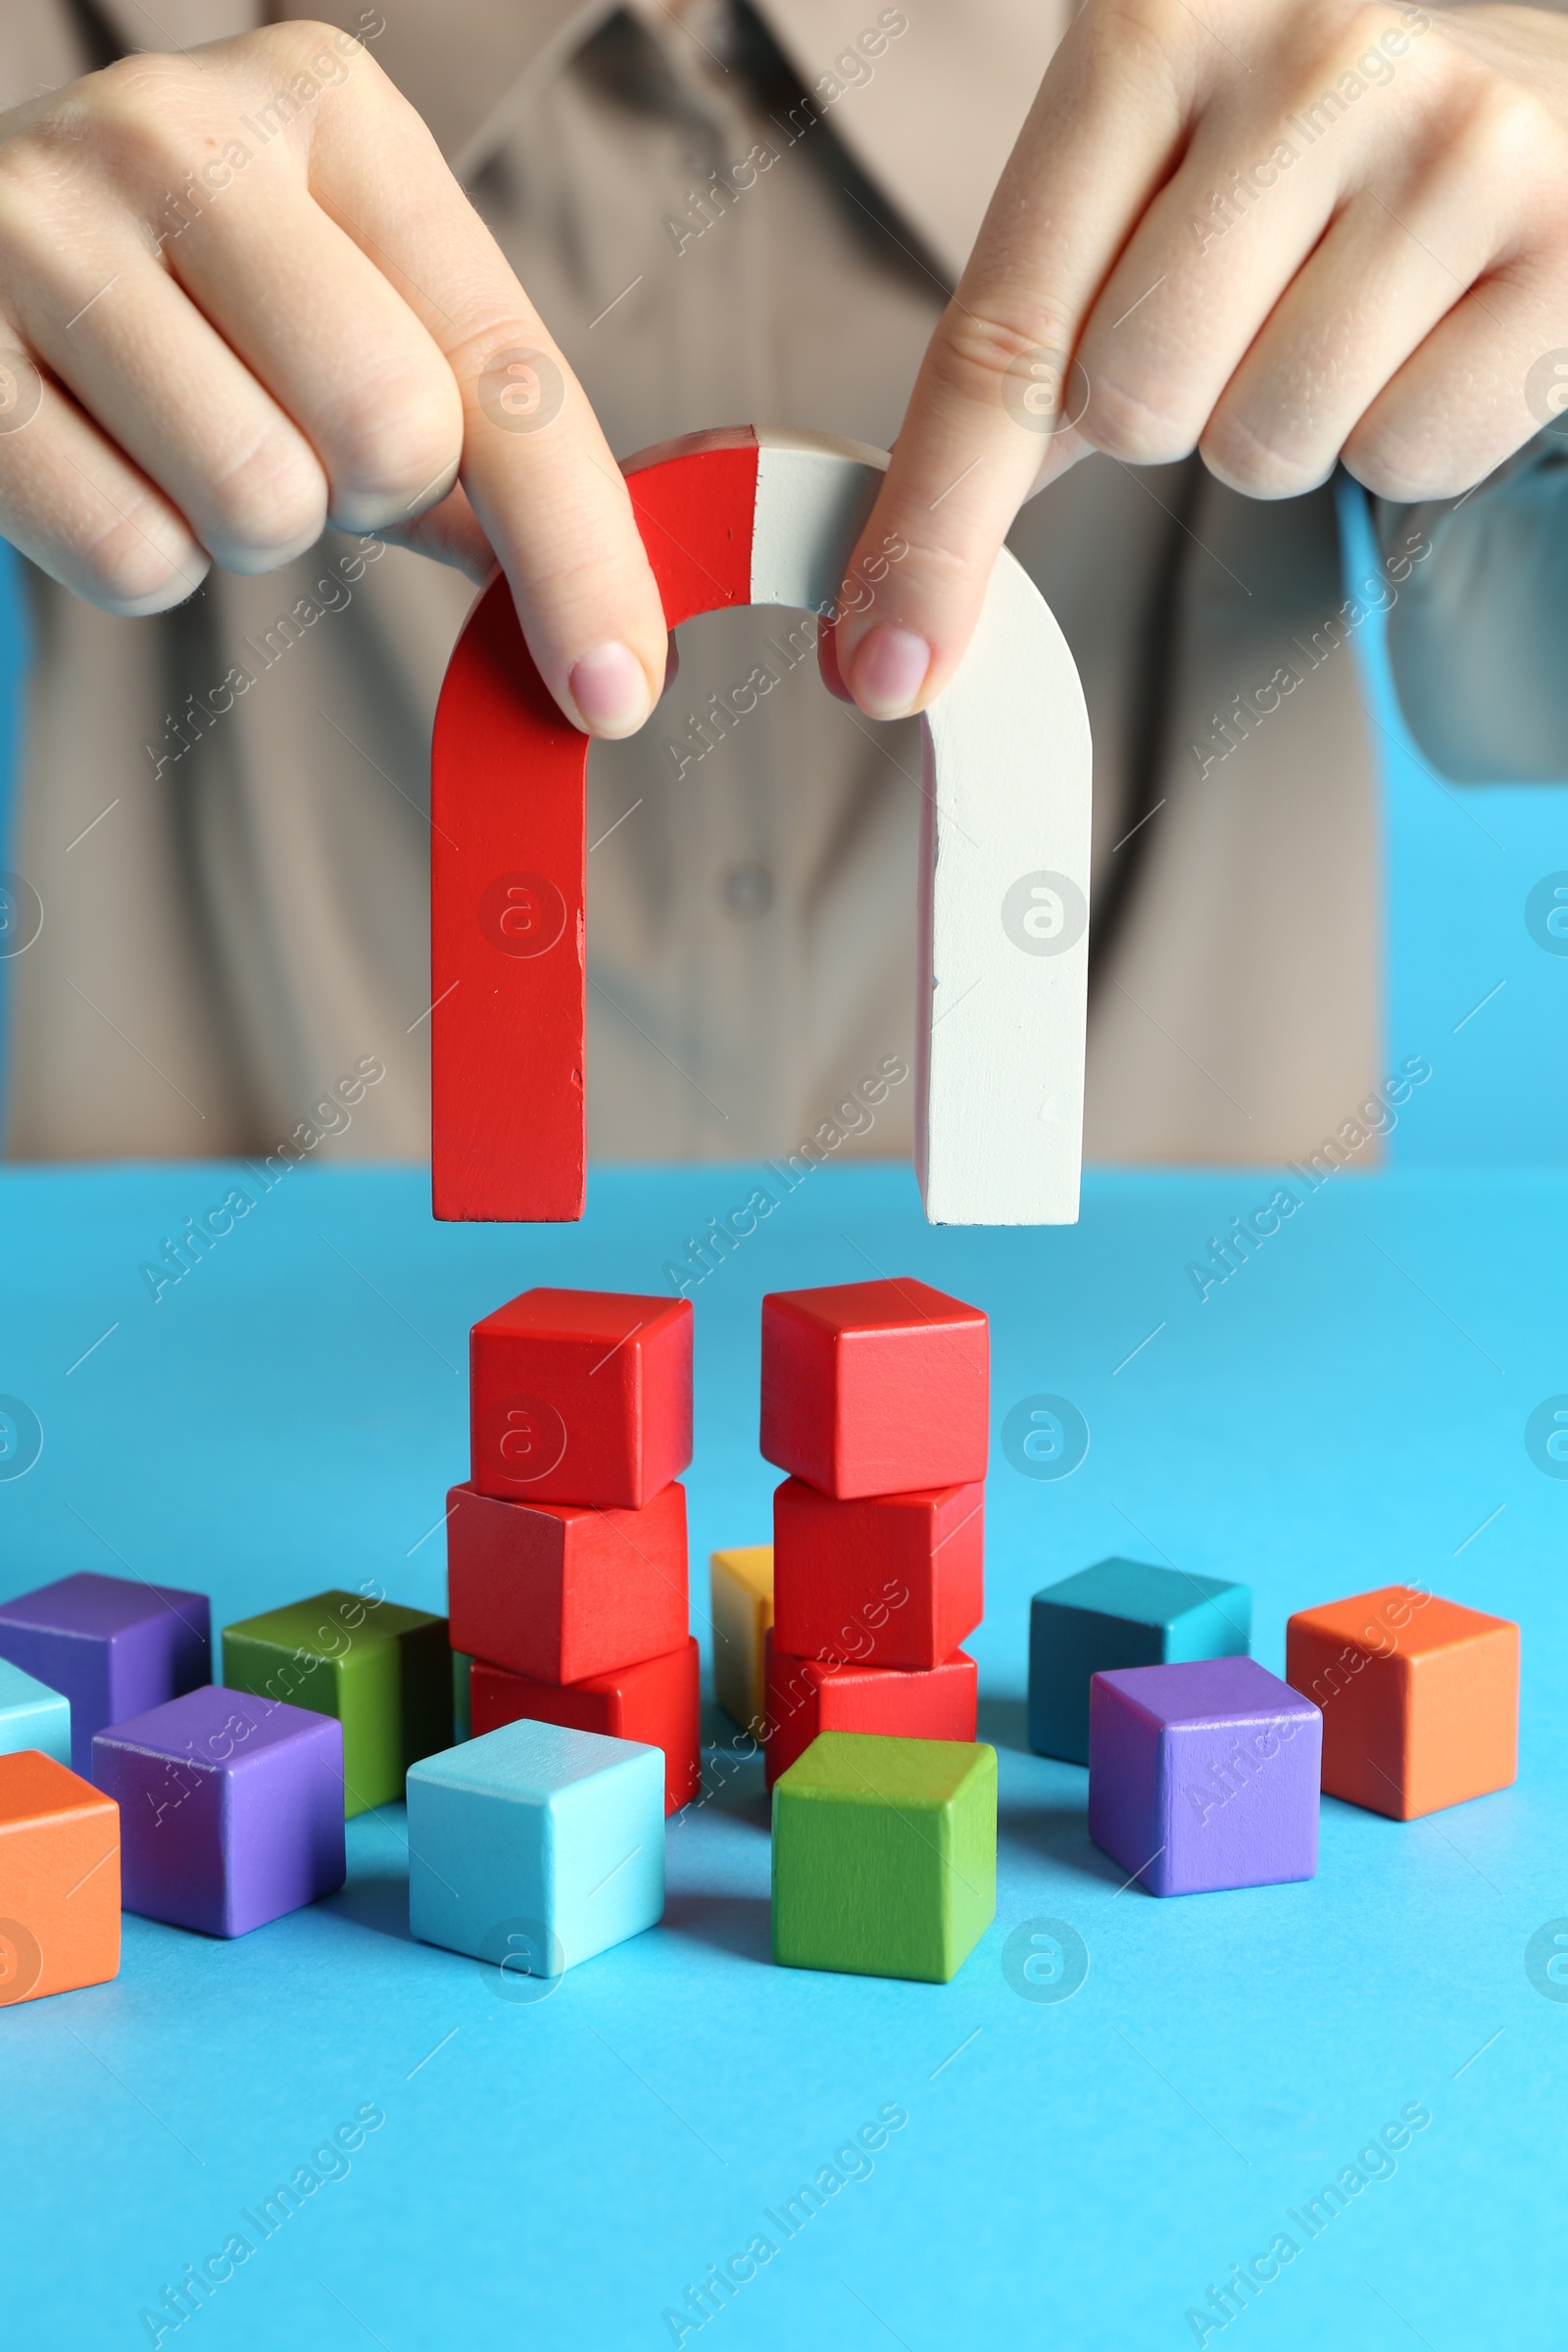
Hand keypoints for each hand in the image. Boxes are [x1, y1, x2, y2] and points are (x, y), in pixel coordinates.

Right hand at [0, 20, 666, 734]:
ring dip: (241, 526)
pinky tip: (92, 450)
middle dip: (362, 496)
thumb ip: (476, 433)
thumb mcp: (348, 304)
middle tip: (289, 433)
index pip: (508, 373)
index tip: (618, 689)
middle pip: (393, 442)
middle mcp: (178, 131)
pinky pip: (134, 559)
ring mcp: (41, 230)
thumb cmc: (188, 290)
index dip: (578, 553)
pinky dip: (136, 553)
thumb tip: (605, 615)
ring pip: (261, 509)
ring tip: (174, 428)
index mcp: (322, 104)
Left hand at [834, 0, 1567, 717]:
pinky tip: (1439, 315)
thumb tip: (908, 576)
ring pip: (1270, 448)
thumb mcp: (1150, 156)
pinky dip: (1408, 427)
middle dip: (1170, 404)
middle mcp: (1312, 53)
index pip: (1004, 335)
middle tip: (1248, 299)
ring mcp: (1456, 144)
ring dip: (1288, 419)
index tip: (885, 667)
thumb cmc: (1308, 129)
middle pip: (1136, 407)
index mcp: (1154, 18)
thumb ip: (1033, 320)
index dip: (937, 523)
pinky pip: (1408, 460)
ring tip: (1353, 293)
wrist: (1536, 54)